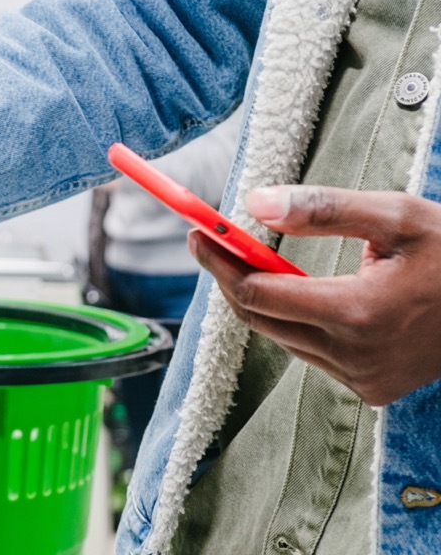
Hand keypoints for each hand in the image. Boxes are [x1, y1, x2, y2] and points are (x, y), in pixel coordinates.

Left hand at [189, 185, 440, 405]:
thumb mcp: (396, 215)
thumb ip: (324, 208)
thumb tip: (255, 203)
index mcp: (357, 312)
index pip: (255, 294)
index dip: (219, 262)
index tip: (196, 233)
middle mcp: (354, 355)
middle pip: (258, 319)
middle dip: (229, 277)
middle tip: (212, 241)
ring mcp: (362, 379)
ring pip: (281, 337)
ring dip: (263, 301)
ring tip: (256, 260)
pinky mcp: (371, 390)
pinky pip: (310, 353)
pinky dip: (295, 322)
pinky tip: (305, 294)